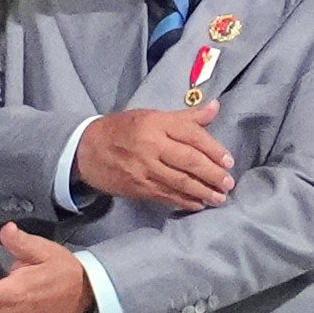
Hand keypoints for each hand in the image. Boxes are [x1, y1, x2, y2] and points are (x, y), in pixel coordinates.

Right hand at [74, 103, 234, 210]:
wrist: (84, 150)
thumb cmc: (121, 129)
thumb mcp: (151, 116)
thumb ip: (185, 117)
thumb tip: (215, 108)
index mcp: (156, 124)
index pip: (193, 136)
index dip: (214, 150)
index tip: (229, 162)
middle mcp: (150, 146)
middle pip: (189, 161)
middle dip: (212, 174)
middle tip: (228, 184)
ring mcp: (143, 169)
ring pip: (180, 182)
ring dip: (203, 192)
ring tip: (219, 198)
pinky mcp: (137, 186)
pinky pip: (165, 196)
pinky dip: (183, 201)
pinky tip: (197, 205)